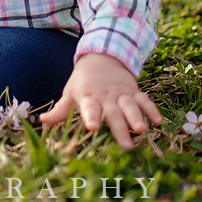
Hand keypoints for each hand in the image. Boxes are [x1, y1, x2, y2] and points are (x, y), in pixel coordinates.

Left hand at [38, 52, 161, 148]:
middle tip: (126, 145)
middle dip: (119, 129)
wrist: (102, 56)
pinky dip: (151, 109)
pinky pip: (144, 100)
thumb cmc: (83, 81)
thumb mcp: (70, 92)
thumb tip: (43, 120)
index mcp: (89, 97)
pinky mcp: (134, 92)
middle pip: (113, 113)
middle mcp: (106, 97)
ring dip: (137, 118)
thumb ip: (60, 110)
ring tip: (142, 131)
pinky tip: (158, 121)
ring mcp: (121, 94)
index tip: (93, 127)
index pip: (89, 108)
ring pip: (130, 106)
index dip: (91, 117)